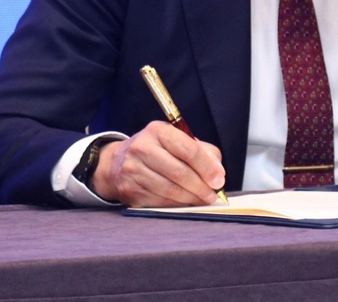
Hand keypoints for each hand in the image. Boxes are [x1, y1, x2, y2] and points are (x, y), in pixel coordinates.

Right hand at [90, 121, 225, 206]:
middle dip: (201, 187)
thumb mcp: (177, 140)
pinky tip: (186, 203)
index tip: (219, 180)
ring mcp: (133, 170)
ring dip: (191, 199)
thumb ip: (202, 151)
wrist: (118, 163)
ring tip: (203, 200)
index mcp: (158, 131)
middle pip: (179, 172)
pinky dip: (177, 205)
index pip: (188, 149)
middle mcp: (142, 148)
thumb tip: (218, 172)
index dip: (206, 167)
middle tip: (213, 195)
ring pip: (170, 190)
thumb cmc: (156, 151)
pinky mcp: (130, 191)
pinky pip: (160, 202)